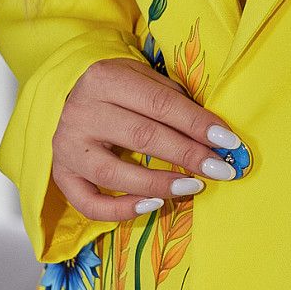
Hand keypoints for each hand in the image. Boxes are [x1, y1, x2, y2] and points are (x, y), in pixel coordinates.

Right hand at [52, 57, 248, 223]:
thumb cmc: (120, 88)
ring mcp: (66, 146)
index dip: (198, 124)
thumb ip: (173, 100)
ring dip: (159, 183)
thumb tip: (215, 134)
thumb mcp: (143, 78)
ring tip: (194, 186)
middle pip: (142, 136)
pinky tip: (154, 204)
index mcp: (105, 79)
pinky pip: (89, 203)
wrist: (70, 93)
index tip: (229, 142)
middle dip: (188, 155)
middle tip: (222, 169)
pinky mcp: (61, 174)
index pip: (160, 104)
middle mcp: (81, 111)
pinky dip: (121, 211)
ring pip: (114, 173)